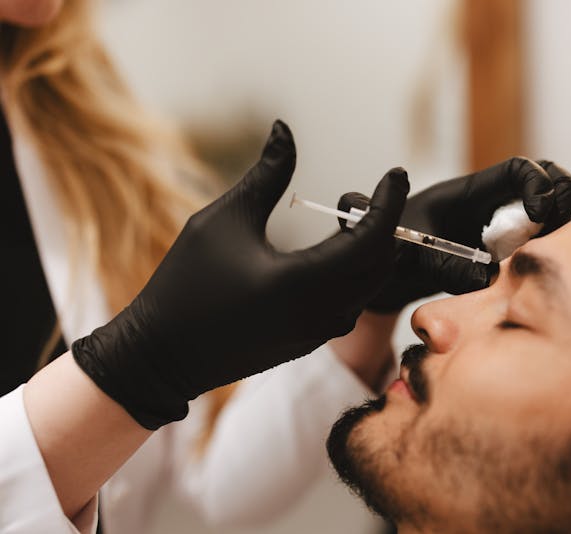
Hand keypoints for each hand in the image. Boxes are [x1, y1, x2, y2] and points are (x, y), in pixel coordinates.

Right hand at [72, 121, 408, 428]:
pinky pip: (351, 302)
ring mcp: (319, 333)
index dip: (389, 201)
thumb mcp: (223, 220)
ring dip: (369, 249)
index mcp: (304, 283)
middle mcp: (321, 314)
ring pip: (369, 285)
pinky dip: (354, 272)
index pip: (373, 238)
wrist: (161, 356)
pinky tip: (333, 251)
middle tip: (364, 194)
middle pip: (381, 262)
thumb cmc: (185, 283)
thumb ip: (267, 175)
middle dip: (382, 223)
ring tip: (345, 218)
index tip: (396, 172)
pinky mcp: (310, 342)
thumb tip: (285, 129)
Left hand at [338, 157, 570, 312]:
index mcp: (470, 192)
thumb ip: (446, 264)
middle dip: (563, 195)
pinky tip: (532, 274)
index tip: (540, 212)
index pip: (518, 169)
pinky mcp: (503, 254)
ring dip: (560, 227)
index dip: (538, 182)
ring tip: (546, 255)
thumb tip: (488, 278)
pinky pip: (537, 246)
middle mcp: (492, 205)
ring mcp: (501, 228)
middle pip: (546, 180)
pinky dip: (546, 253)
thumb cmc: (392, 252)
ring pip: (549, 214)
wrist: (384, 273)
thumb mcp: (413, 254)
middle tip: (560, 228)